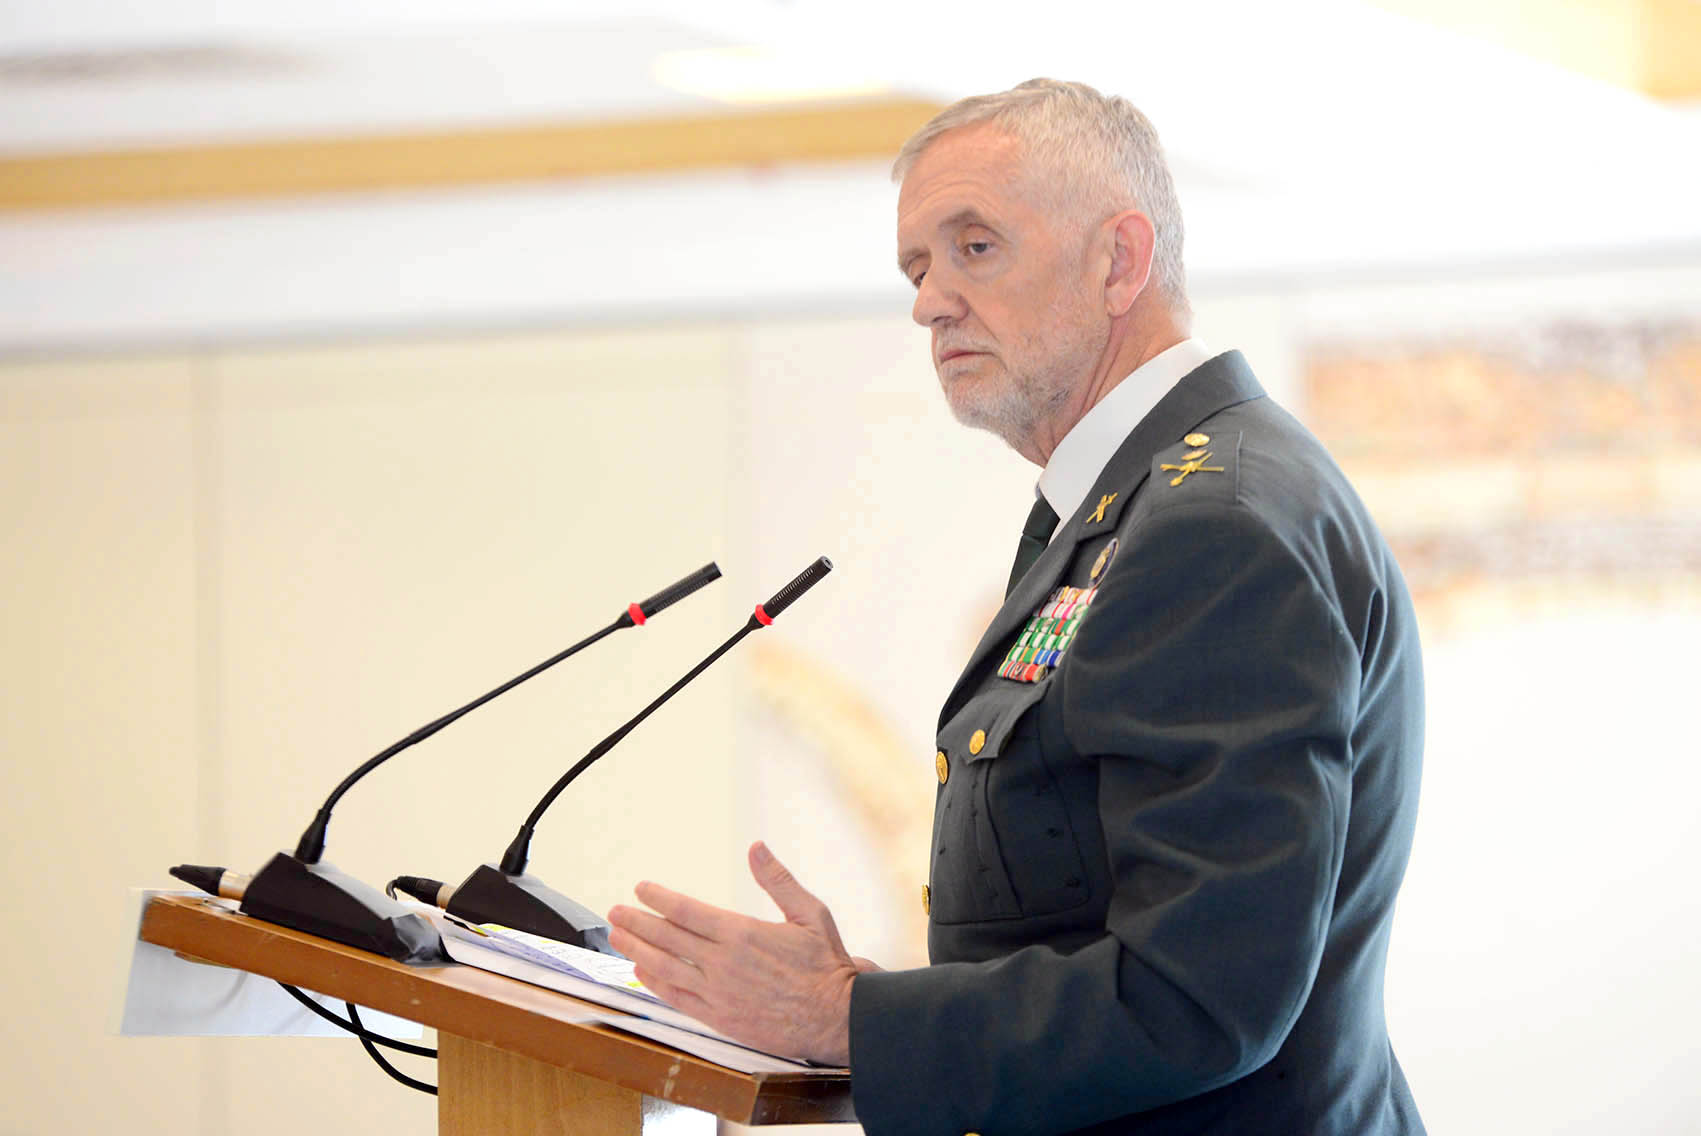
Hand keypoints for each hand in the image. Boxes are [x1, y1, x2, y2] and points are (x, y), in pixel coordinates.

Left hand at [607, 842, 863, 1064]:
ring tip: (617, 937)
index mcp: (742, 933)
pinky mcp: (720, 1018)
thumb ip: (777, 880)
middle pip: (667, 938)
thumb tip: (757, 848)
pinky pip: (678, 999)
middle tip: (615, 912)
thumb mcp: (809, 913)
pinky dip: (655, 984)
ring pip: (665, 968)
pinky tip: (641, 972)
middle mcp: (723, 963)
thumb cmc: (825, 965)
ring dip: (637, 950)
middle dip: (637, 922)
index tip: (641, 888)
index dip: (659, 898)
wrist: (835, 1018)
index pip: (687, 911)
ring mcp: (718, 993)